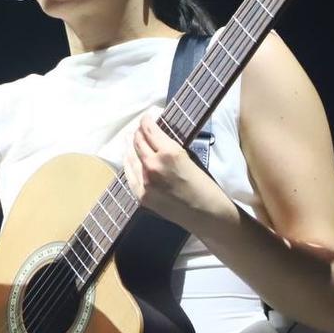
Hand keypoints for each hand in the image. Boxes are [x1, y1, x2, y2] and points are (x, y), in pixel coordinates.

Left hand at [122, 114, 228, 231]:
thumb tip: (157, 138)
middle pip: (138, 142)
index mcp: (169, 152)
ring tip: (129, 139)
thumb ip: (169, 148)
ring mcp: (144, 181)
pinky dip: (128, 164)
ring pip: (130, 157)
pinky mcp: (141, 195)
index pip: (149, 130)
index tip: (147, 117)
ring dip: (130, 146)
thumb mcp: (189, 158)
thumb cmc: (204, 185)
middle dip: (138, 132)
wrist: (206, 215)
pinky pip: (130, 175)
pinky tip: (128, 159)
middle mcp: (152, 165)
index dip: (146, 121)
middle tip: (140, 128)